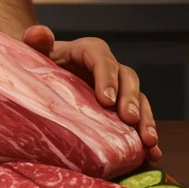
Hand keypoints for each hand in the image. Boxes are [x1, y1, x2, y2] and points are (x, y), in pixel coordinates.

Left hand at [22, 25, 160, 161]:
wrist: (40, 77)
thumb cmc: (39, 63)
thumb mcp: (35, 52)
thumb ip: (36, 41)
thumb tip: (40, 33)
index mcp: (89, 51)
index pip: (101, 58)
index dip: (106, 77)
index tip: (106, 100)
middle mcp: (108, 69)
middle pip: (127, 78)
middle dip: (130, 99)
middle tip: (129, 119)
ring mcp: (118, 89)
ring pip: (139, 100)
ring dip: (146, 120)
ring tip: (148, 141)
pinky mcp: (121, 108)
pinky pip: (139, 119)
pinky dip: (147, 135)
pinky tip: (153, 154)